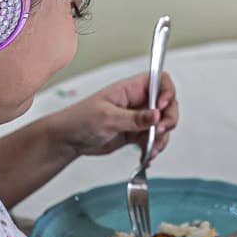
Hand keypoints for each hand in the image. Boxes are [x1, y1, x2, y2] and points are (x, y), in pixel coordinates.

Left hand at [49, 73, 179, 158]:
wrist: (68, 140)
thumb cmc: (80, 119)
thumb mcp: (107, 117)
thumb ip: (134, 118)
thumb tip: (156, 115)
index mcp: (130, 89)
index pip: (159, 81)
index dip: (167, 91)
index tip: (162, 107)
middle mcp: (137, 101)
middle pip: (167, 105)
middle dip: (168, 119)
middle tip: (159, 131)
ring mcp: (137, 118)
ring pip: (162, 124)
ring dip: (161, 138)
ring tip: (151, 149)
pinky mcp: (135, 133)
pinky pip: (153, 139)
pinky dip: (154, 148)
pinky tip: (146, 155)